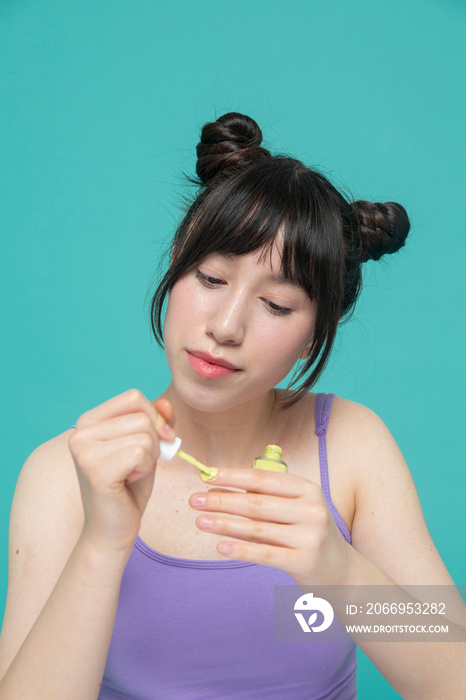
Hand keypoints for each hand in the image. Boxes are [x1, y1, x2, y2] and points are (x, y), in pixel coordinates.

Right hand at [69, 389, 174, 551]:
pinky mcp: (95, 469)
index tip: (157, 440)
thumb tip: (167, 404)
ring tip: (130, 475)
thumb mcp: (147, 446)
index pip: (133, 397)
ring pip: (145, 434)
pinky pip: (140, 452)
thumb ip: (156, 422)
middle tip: (135, 466)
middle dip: (153, 442)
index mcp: (88, 421)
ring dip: (149, 458)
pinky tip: (128, 483)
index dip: (154, 417)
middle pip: (142, 417)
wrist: (112, 530)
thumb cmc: (129, 488)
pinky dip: (145, 469)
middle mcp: (79, 432)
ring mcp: (83, 450)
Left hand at [189, 468, 351, 586]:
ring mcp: (310, 536)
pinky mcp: (305, 562)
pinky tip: (220, 546)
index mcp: (308, 490)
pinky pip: (265, 554)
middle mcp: (312, 509)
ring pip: (257, 528)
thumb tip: (217, 491)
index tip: (206, 475)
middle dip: (222, 500)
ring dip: (224, 523)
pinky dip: (241, 549)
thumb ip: (263, 502)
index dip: (233, 476)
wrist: (343, 573)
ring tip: (200, 521)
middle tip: (194, 500)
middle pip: (257, 502)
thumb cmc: (309, 536)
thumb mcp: (296, 511)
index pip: (264, 479)